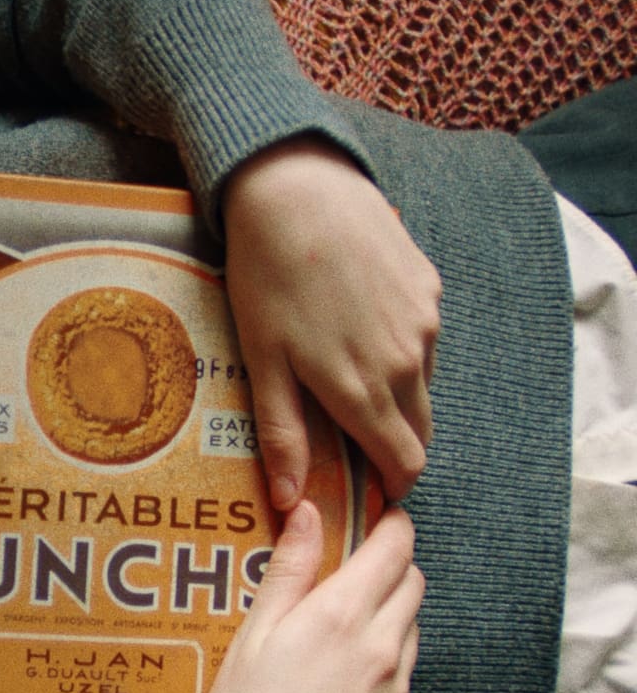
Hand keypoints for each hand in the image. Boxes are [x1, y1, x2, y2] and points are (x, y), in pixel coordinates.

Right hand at [194, 502, 421, 692]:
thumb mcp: (252, 634)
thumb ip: (288, 570)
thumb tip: (308, 512)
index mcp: (341, 615)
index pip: (394, 548)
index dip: (391, 525)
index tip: (378, 517)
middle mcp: (381, 648)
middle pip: (413, 584)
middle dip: (392, 568)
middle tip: (351, 572)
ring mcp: (397, 691)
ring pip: (410, 631)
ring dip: (387, 618)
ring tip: (336, 637)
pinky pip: (401, 680)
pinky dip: (381, 668)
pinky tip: (337, 687)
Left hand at [224, 136, 441, 507]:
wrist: (298, 193)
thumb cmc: (267, 279)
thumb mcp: (263, 362)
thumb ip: (283, 433)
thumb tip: (289, 499)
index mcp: (363, 389)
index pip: (405, 462)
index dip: (392, 484)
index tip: (371, 490)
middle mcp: (407, 361)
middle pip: (419, 429)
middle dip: (394, 446)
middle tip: (353, 443)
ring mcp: (424, 322)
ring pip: (422, 383)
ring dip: (395, 395)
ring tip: (345, 374)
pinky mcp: (429, 288)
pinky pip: (423, 338)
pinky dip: (399, 349)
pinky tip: (357, 325)